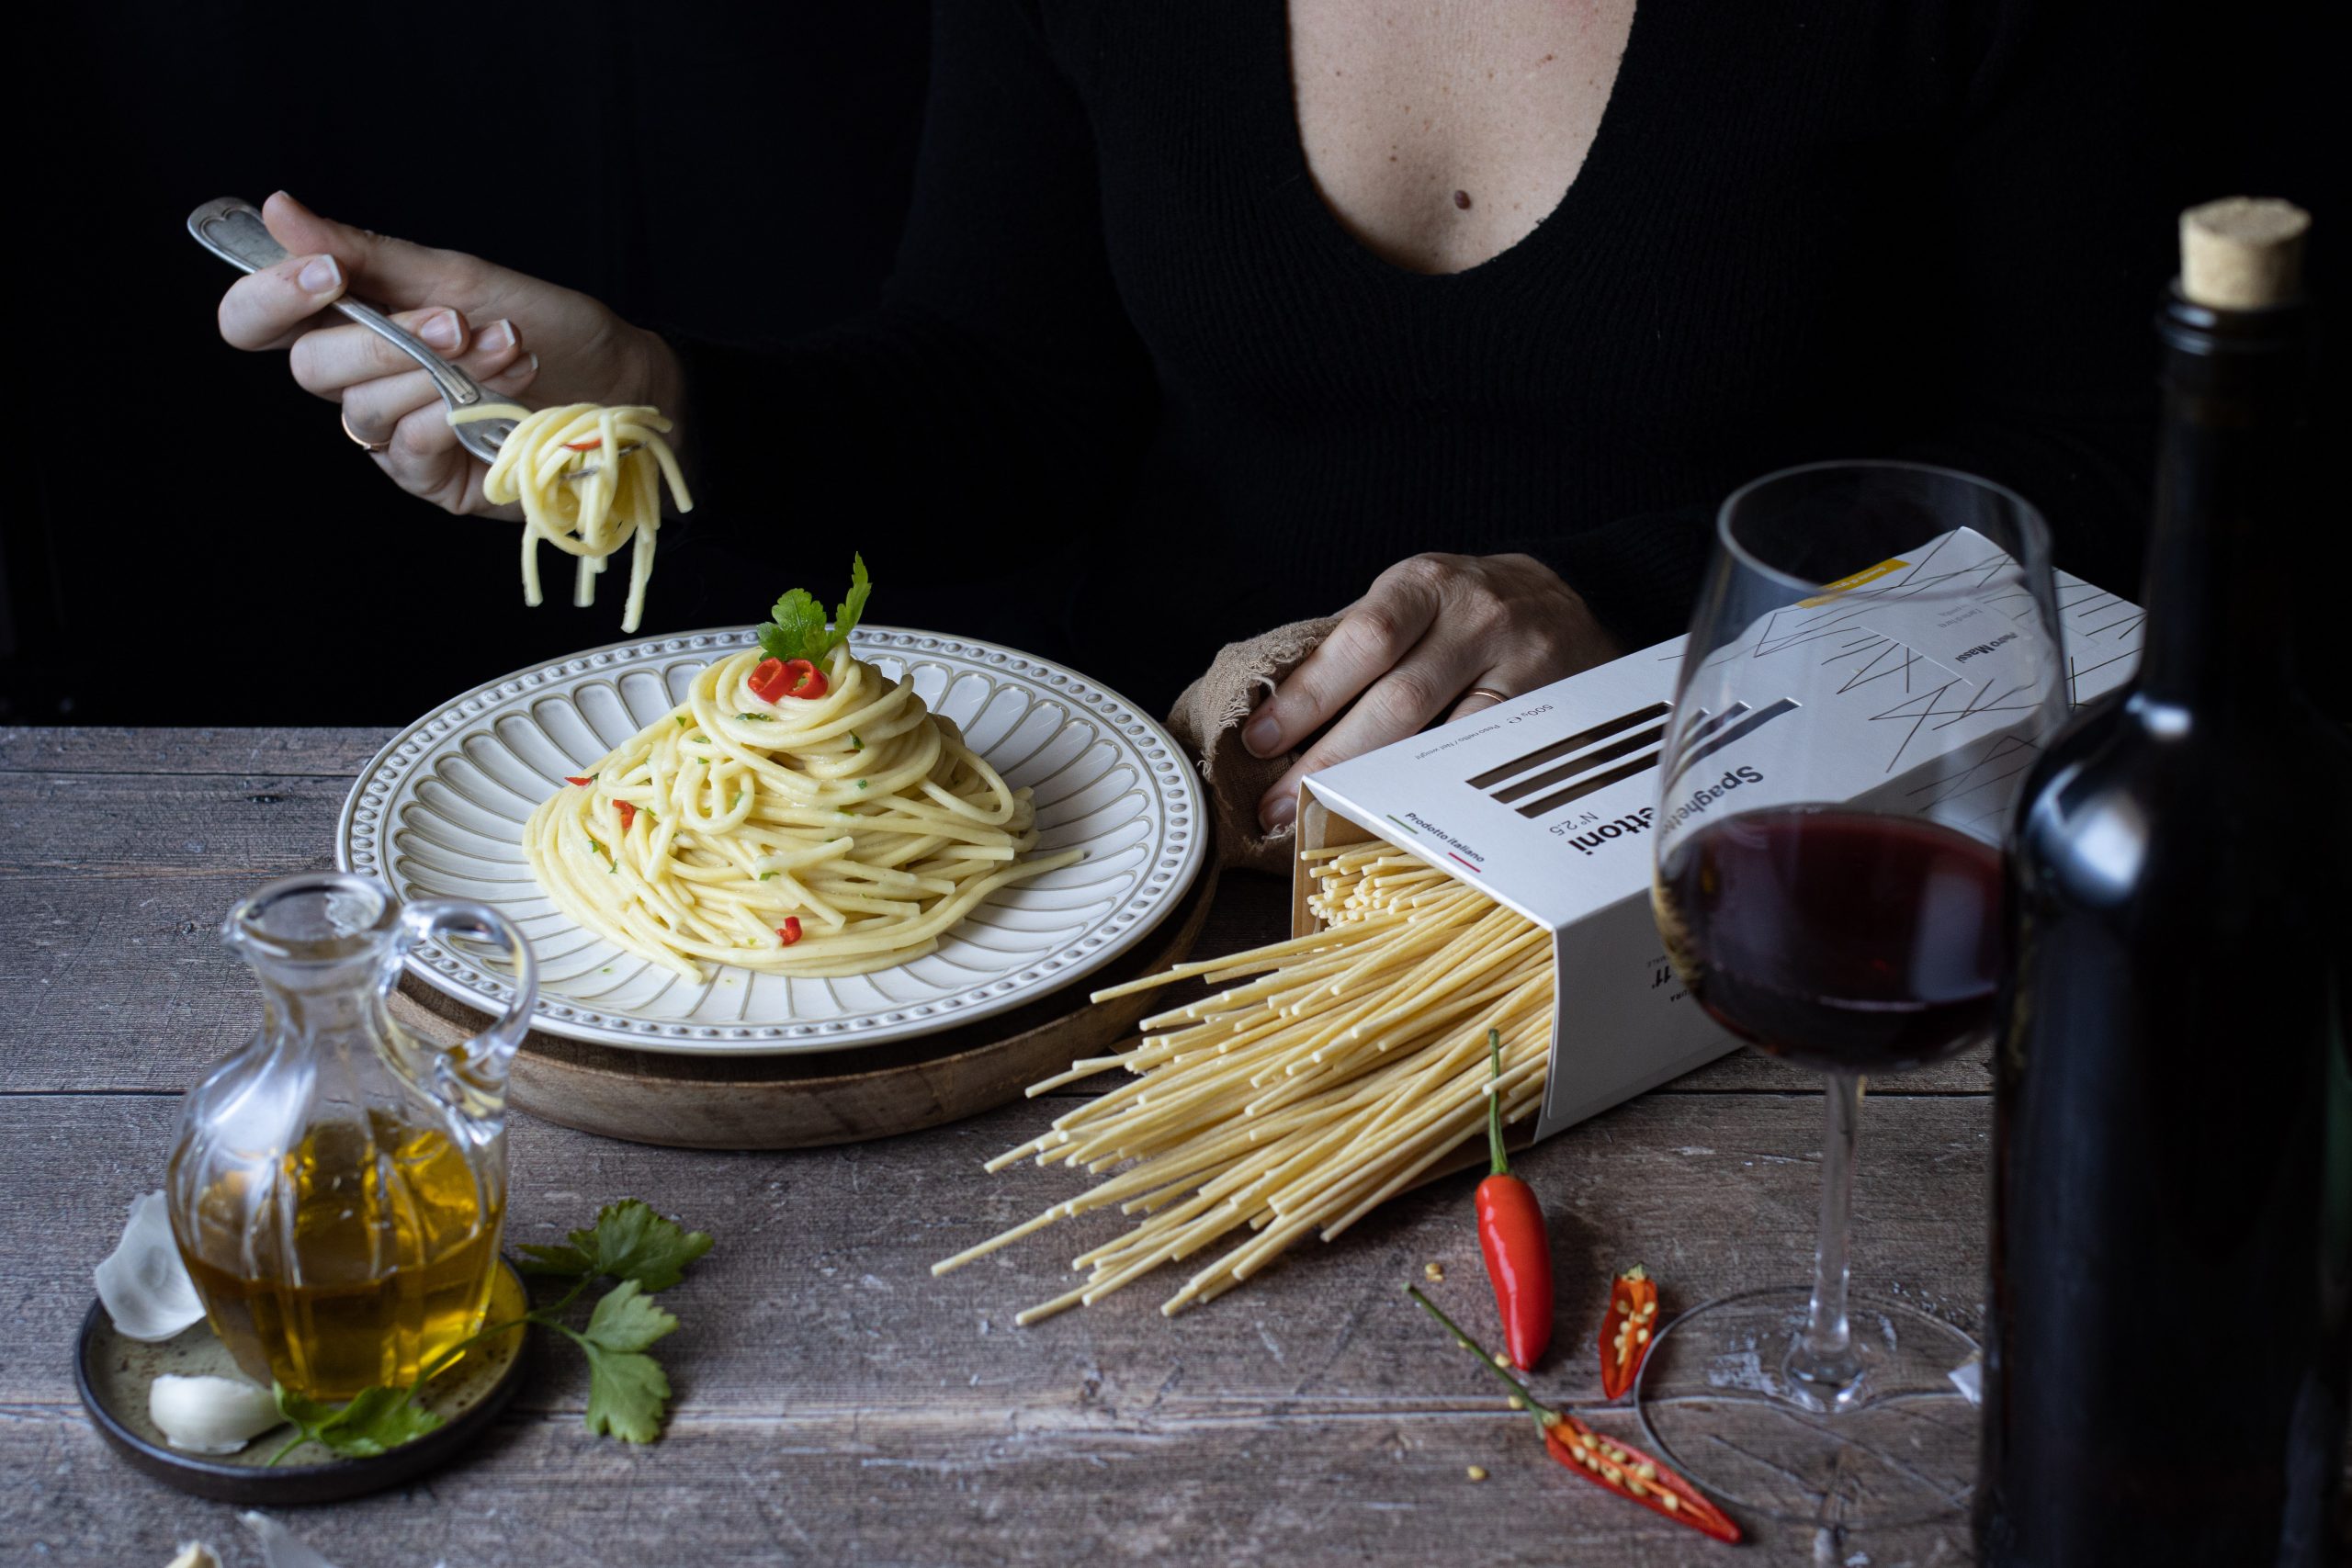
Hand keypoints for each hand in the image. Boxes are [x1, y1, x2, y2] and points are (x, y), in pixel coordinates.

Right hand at [214, 191, 682, 516]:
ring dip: (439, 373)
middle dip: (383, 341)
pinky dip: (453, 414)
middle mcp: (360, 382)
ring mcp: (393, 436)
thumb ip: (369, 254)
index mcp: (351, 322)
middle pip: (310, 369)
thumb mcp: (460, 276)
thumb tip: (280, 212)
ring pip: (364, 410)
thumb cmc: (545, 327)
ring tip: (507, 348)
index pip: (258, 320)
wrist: (622, 382)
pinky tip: (505, 390)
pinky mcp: (430, 479)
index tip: (327, 274)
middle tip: (457, 320)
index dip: (270, 298)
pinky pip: (408, 449)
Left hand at [1244, 553, 1618, 829]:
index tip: (1260, 740)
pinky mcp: (1552, 712)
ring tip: (1327, 818)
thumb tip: (1277, 708)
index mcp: (1424, 586)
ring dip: (1379, 787)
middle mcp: (1477, 617)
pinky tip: (1402, 820)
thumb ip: (1357, 645)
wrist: (1573, 600)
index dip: (1308, 694)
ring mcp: (1522, 666)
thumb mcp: (1414, 601)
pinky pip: (1488, 764)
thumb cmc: (1465, 611)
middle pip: (1399, 700)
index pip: (1362, 641)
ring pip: (1446, 741)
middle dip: (1330, 758)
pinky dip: (1438, 796)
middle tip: (1277, 803)